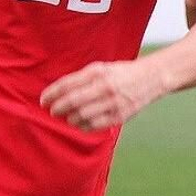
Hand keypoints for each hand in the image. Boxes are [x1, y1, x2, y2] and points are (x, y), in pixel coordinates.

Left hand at [40, 59, 170, 131]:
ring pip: (81, 116)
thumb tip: (59, 92)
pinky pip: (94, 125)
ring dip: (69, 119)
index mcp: (97, 72)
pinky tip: (79, 123)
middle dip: (58, 108)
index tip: (43, 100)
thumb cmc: (121, 73)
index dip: (52, 94)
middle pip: (72, 101)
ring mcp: (113, 102)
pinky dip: (83, 126)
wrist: (151, 78)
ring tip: (66, 117)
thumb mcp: (101, 68)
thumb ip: (82, 78)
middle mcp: (104, 86)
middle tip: (52, 111)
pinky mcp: (120, 116)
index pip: (67, 84)